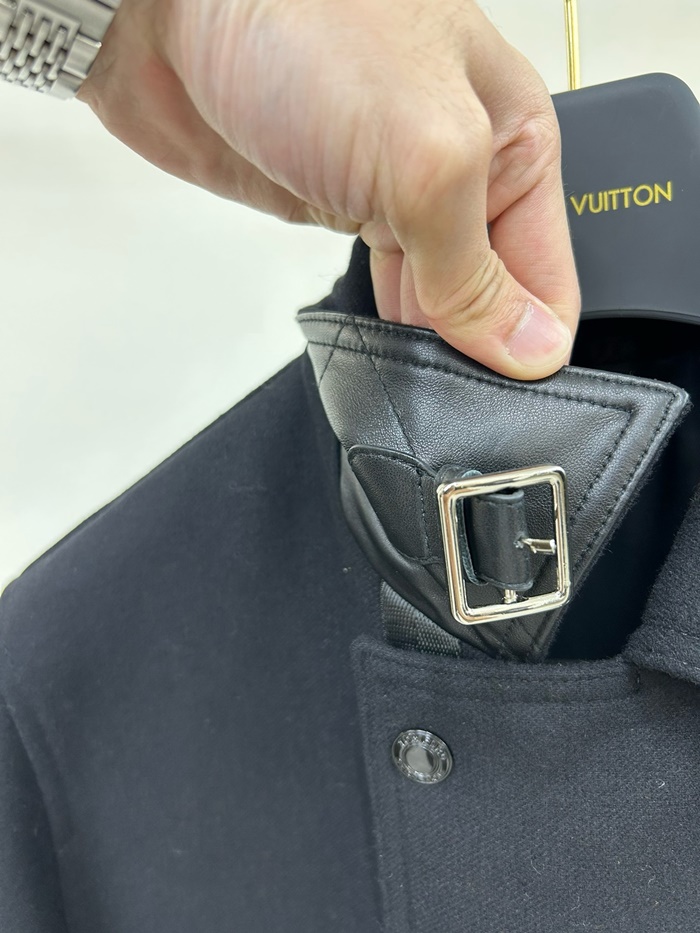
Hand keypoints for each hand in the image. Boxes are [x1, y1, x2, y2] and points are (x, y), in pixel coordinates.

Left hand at [79, 0, 578, 378]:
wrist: (171, 11)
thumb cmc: (302, 26)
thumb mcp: (427, 154)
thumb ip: (476, 265)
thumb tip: (527, 344)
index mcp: (516, 141)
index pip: (552, 275)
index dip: (531, 344)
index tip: (501, 398)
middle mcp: (466, 171)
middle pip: (498, 296)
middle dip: (478, 354)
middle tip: (453, 408)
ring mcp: (400, 194)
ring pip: (441, 300)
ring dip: (430, 348)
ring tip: (419, 395)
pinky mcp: (341, 211)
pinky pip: (383, 290)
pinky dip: (385, 331)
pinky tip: (384, 362)